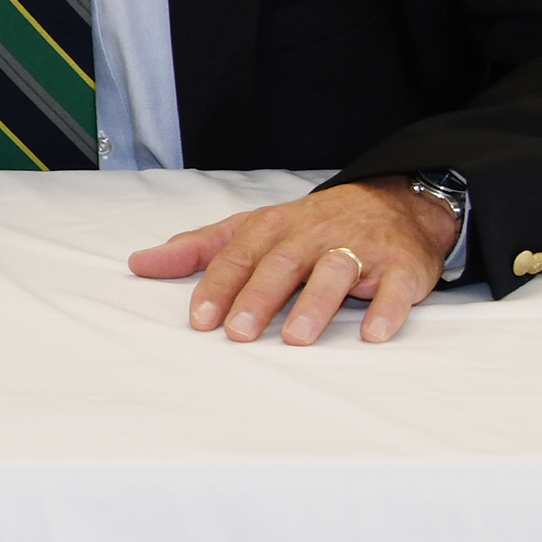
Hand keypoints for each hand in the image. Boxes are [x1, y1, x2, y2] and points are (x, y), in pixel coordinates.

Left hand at [130, 176, 459, 345]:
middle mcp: (312, 235)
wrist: (393, 203)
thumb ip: (199, 249)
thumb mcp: (252, 229)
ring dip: (315, 305)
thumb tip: (140, 263)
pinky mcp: (402, 268)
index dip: (218, 286)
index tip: (200, 319)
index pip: (239, 255)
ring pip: (334, 272)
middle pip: (281, 264)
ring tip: (296, 339)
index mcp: (274, 227)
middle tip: (239, 333)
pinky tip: (372, 333)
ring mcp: (359, 250)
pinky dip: (386, 309)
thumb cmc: (309, 226)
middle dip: (258, 298)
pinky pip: (395, 288)